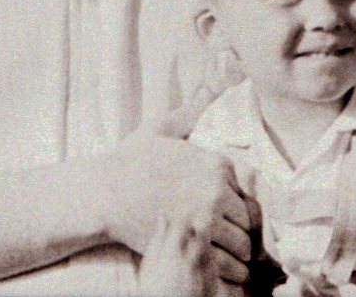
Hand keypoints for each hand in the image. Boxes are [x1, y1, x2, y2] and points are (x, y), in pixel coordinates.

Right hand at [98, 91, 254, 291]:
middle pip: (249, 220)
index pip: (251, 192)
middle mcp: (217, 190)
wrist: (104, 192)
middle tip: (233, 239)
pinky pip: (225, 263)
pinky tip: (220, 271)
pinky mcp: (191, 243)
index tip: (234, 215)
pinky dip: (228, 271)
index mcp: (216, 163)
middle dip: (242, 231)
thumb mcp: (162, 128)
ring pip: (241, 244)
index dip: (243, 206)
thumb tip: (216, 84)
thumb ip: (192, 110)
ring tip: (229, 257)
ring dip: (237, 253)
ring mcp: (205, 218)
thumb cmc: (131, 160)